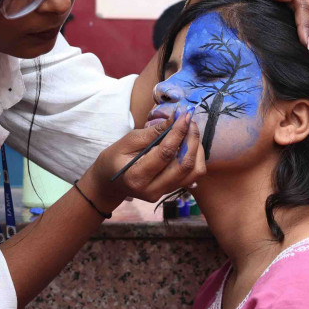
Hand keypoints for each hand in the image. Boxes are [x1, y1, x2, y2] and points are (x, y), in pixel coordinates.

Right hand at [88, 106, 205, 209]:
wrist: (110, 181)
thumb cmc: (116, 158)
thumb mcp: (129, 141)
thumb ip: (153, 132)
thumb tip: (177, 118)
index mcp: (137, 177)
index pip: (165, 153)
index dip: (178, 132)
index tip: (184, 115)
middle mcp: (152, 189)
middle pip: (184, 165)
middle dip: (192, 140)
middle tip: (190, 121)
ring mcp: (163, 193)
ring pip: (193, 172)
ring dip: (197, 149)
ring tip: (190, 132)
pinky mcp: (171, 191)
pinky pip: (192, 176)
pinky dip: (196, 158)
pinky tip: (189, 145)